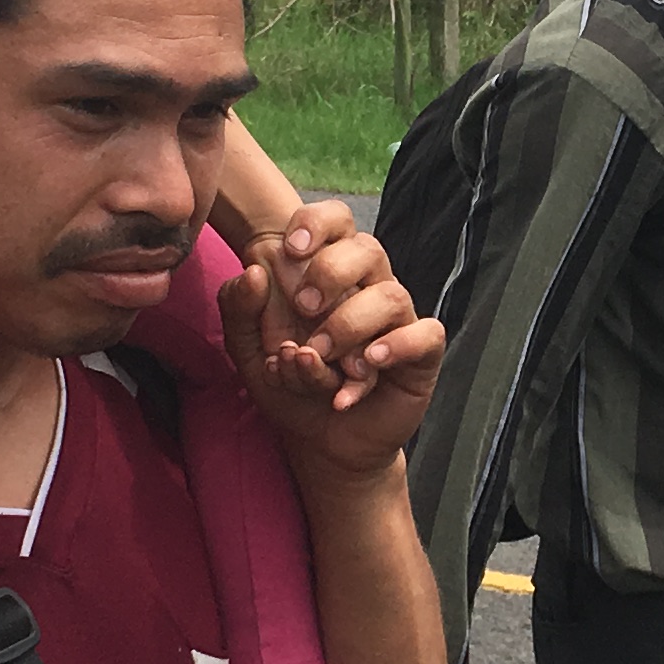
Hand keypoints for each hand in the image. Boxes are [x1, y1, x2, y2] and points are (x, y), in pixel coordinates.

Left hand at [227, 210, 442, 483]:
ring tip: (320, 357)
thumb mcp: (248, 353)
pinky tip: (363, 369)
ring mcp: (397, 319)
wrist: (319, 442)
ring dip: (350, 324)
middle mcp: (368, 287)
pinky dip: (395, 347)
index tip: (291, 249)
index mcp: (330, 273)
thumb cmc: (288, 387)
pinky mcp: (420, 354)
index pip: (336, 221)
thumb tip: (253, 271)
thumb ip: (239, 310)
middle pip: (368, 248)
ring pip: (392, 294)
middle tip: (303, 308)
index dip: (318, 223)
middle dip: (331, 272)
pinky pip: (425, 334)